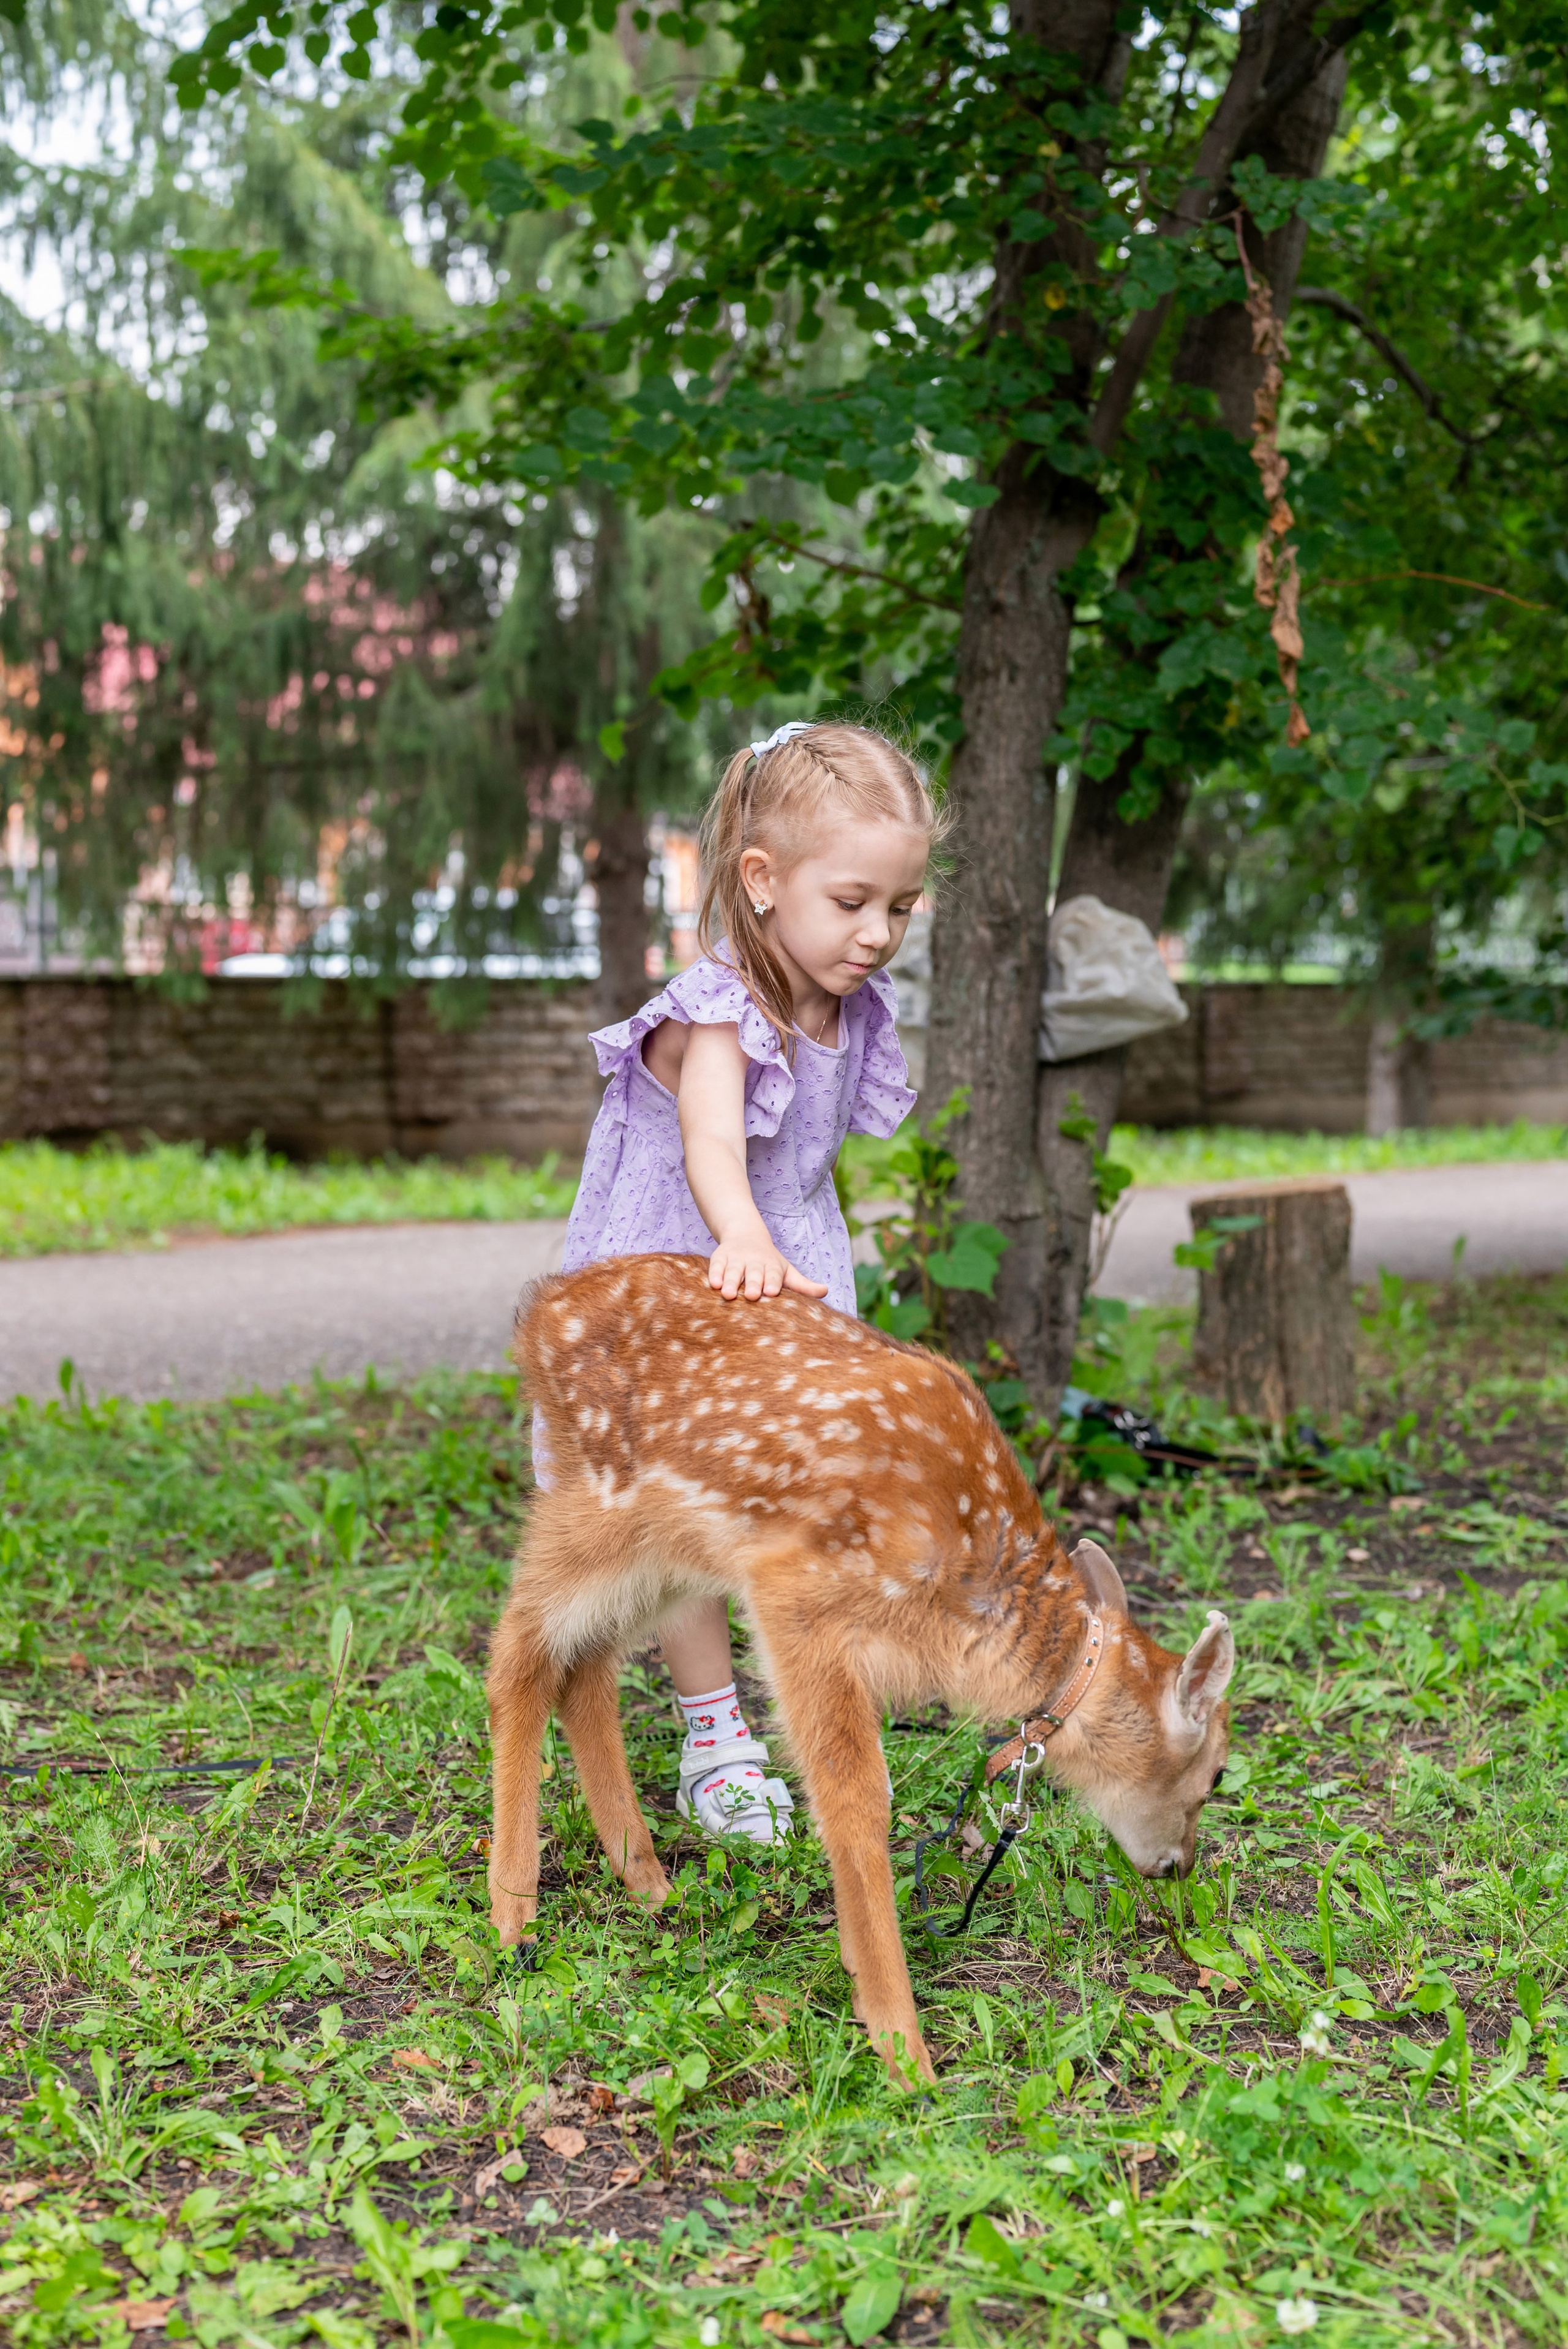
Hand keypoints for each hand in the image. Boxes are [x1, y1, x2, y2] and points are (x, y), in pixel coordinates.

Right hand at [708, 1237, 830, 1302]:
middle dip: (754, 1283)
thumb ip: (802, 1285)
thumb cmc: (768, 1262)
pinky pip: (716, 1266)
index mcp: (772, 1266)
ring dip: (732, 1282)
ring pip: (734, 1271)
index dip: (773, 1282)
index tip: (772, 1292)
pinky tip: (713, 1285)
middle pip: (754, 1273)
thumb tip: (825, 1291)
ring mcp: (736, 1259)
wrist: (744, 1233)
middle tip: (753, 1295)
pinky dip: (714, 1274)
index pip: (774, 1274)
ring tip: (729, 1294)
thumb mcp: (786, 1271)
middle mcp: (754, 1261)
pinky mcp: (719, 1257)